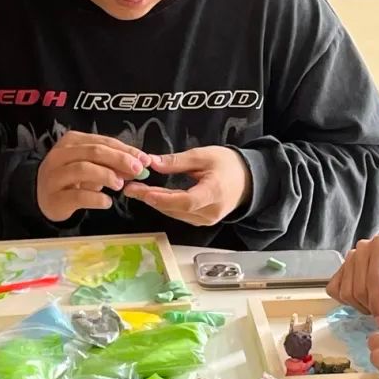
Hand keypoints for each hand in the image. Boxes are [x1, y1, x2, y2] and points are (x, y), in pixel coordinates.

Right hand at [36, 131, 149, 221]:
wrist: (44, 197)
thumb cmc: (73, 178)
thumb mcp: (92, 165)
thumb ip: (113, 162)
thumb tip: (140, 164)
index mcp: (72, 141)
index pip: (103, 141)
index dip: (126, 150)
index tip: (145, 160)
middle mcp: (60, 155)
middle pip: (94, 152)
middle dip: (119, 160)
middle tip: (137, 170)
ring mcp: (54, 176)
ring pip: (83, 169)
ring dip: (106, 175)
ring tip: (120, 185)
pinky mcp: (54, 198)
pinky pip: (77, 196)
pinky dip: (96, 198)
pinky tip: (107, 202)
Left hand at [122, 146, 250, 225]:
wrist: (248, 180)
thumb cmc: (228, 165)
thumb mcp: (203, 156)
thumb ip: (177, 161)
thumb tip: (151, 162)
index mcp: (214, 193)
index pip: (186, 201)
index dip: (164, 199)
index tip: (145, 192)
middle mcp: (210, 212)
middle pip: (176, 209)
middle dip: (151, 199)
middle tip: (130, 188)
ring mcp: (206, 220)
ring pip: (176, 213)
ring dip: (156, 202)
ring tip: (136, 190)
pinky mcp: (202, 221)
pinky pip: (180, 214)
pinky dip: (166, 205)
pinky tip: (152, 196)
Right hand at [326, 236, 378, 325]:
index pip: (375, 279)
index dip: (378, 303)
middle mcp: (362, 249)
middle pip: (358, 288)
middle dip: (371, 307)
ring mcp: (350, 257)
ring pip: (346, 291)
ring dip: (359, 306)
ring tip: (375, 307)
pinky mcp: (342, 268)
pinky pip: (335, 289)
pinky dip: (346, 301)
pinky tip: (361, 302)